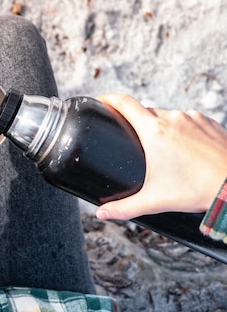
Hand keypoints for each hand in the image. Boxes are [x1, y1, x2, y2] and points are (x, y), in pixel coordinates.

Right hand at [96, 94, 226, 219]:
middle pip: (145, 111)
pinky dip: (181, 129)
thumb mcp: (154, 200)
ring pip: (167, 115)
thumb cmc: (198, 191)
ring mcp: (193, 118)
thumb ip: (124, 208)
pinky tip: (184, 148)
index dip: (109, 98)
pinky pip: (187, 120)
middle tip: (131, 137)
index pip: (124, 103)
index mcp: (154, 131)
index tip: (102, 101)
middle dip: (135, 121)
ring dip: (159, 126)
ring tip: (162, 149)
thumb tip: (102, 213)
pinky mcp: (209, 122)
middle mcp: (173, 119)